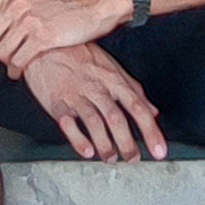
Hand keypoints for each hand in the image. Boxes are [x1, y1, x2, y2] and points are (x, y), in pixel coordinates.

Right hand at [19, 44, 168, 162]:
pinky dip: (78, 139)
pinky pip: (68, 124)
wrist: (45, 45)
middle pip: (116, 118)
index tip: (159, 151)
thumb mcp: (111, 66)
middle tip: (133, 159)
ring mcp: (76, 95)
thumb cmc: (79, 54)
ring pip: (94, 123)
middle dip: (127, 143)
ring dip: (105, 145)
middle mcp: (96, 88)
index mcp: (113, 80)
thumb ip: (133, 89)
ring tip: (110, 158)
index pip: (137, 107)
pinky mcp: (57, 103)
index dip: (151, 131)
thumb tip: (152, 110)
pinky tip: (87, 151)